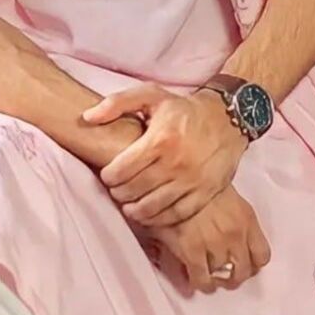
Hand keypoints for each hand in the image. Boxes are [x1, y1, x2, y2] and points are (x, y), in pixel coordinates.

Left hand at [83, 83, 247, 226]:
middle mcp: (176, 163)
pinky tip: (149, 213)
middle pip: (135, 191)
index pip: (122, 170)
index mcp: (160, 139)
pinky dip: (157, 219)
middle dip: (119, 193)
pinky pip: (175, 216)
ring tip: (128, 204)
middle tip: (116, 191)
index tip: (107, 176)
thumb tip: (87, 117)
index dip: (109, 176)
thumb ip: (116, 103)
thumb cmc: (183, 109)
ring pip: (153, 208)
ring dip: (135, 210)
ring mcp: (191, 181)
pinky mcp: (204, 194)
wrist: (226, 119)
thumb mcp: (150, 95)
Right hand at [153, 184, 270, 293]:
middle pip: (244, 271)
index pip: (262, 255)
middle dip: (235, 275)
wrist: (178, 174)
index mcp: (247, 219)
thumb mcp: (226, 192)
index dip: (253, 263)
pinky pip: (202, 280)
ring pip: (222, 277)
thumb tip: (232, 233)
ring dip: (216, 278)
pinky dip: (200, 283)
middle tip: (226, 274)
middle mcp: (236, 235)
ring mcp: (215, 246)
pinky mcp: (193, 252)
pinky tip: (194, 278)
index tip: (246, 263)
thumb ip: (234, 216)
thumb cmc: (200, 178)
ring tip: (209, 276)